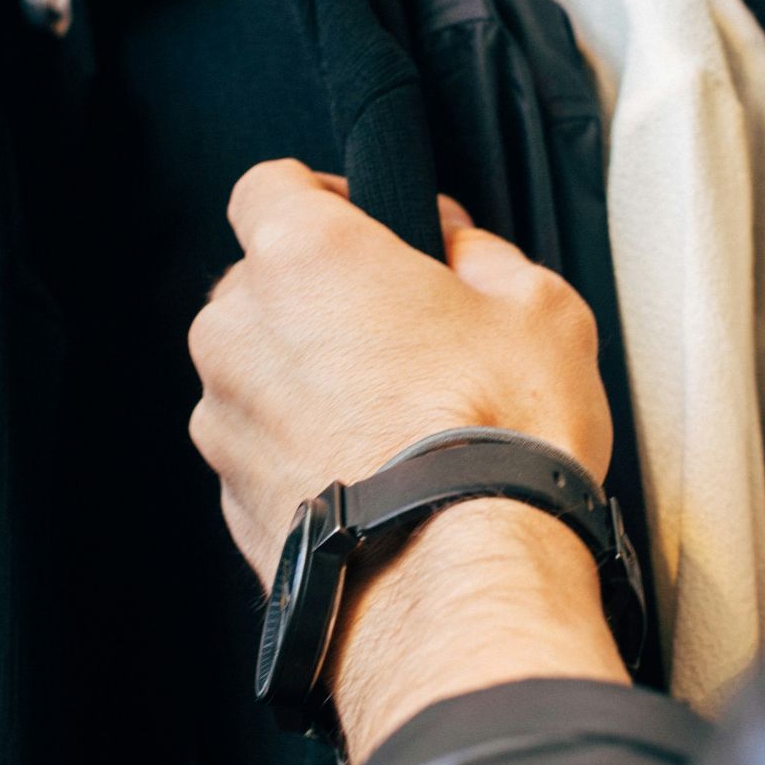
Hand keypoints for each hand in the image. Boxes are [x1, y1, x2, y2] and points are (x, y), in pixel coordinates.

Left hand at [188, 159, 612, 583]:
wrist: (460, 580)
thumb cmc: (496, 438)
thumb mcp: (538, 307)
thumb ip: (483, 255)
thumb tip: (461, 251)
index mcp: (305, 256)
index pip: (268, 184)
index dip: (322, 195)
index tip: (366, 220)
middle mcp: (240, 329)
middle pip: (260, 281)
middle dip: (321, 295)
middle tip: (402, 328)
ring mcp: (226, 417)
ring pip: (256, 368)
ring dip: (306, 376)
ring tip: (395, 415)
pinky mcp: (229, 495)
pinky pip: (262, 444)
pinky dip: (302, 447)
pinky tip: (372, 471)